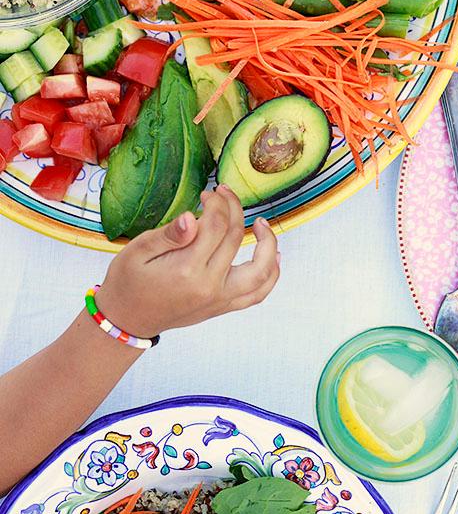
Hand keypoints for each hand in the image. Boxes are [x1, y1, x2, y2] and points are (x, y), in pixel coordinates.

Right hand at [97, 186, 279, 337]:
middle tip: (224, 195)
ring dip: (268, 244)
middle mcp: (209, 286)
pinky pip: (258, 294)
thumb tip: (191, 218)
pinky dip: (271, 275)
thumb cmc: (128, 282)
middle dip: (233, 209)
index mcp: (186, 269)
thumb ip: (168, 235)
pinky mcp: (223, 307)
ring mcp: (220, 299)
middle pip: (236, 238)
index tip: (207, 194)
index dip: (215, 202)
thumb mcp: (137, 251)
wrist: (127, 319)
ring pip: (261, 271)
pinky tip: (274, 257)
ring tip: (261, 224)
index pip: (216, 225)